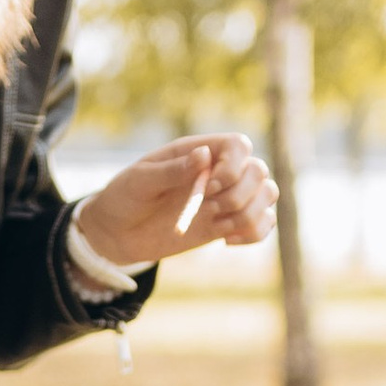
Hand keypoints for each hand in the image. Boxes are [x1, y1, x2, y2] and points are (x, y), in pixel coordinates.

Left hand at [73, 133, 275, 269]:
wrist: (118, 232)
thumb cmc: (125, 197)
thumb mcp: (141, 181)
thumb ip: (172, 169)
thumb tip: (205, 155)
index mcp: (198, 151)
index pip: (239, 145)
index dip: (234, 166)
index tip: (207, 186)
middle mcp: (218, 172)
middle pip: (259, 171)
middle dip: (240, 194)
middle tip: (207, 207)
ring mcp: (225, 199)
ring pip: (267, 196)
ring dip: (248, 215)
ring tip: (217, 226)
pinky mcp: (227, 224)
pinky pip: (262, 224)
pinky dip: (254, 233)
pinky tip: (227, 240)